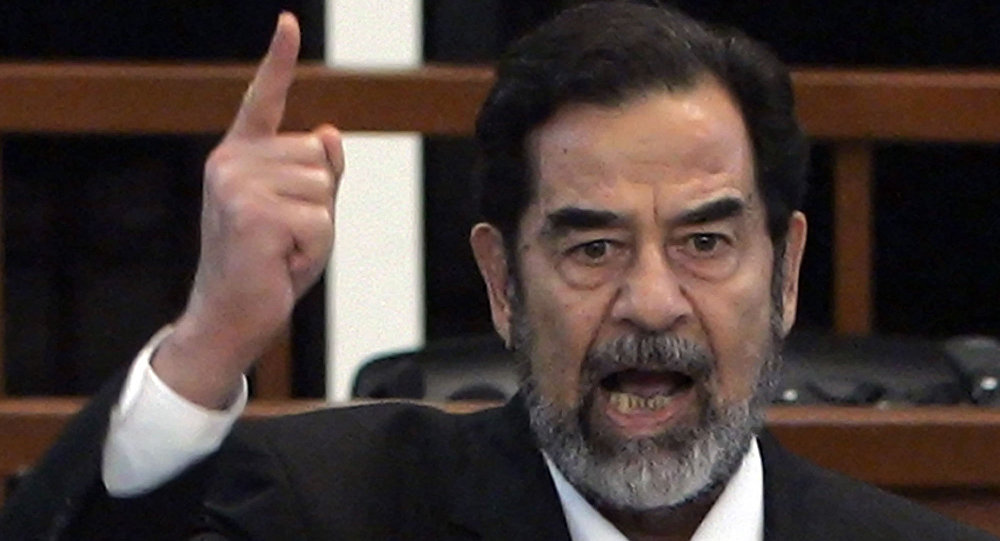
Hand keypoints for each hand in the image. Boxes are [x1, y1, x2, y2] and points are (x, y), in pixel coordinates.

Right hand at [152, 13, 343, 407]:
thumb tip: (327, 131)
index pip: (264, 100)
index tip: (289, 23)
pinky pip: (320, 223)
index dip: (279, 61)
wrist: (231, 317)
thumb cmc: (268, 265)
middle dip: (319, 205)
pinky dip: (314, 252)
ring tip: (282, 251)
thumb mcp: (302, 213)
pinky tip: (280, 264)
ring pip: (324, 191)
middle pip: (320, 158)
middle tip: (284, 238)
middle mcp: (231, 163)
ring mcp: (237, 186)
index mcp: (240, 156)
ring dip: (318, 231)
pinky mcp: (251, 215)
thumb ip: (317, 173)